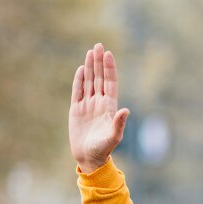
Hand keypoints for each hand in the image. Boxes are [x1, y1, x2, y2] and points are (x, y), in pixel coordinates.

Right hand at [69, 42, 129, 172]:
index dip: (109, 69)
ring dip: (90, 67)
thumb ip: (119, 124)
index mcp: (109, 107)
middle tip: (99, 45)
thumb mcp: (113, 137)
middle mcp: (99, 103)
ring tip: (91, 51)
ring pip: (89, 82)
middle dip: (99, 62)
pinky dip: (79, 80)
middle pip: (99, 78)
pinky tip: (81, 69)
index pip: (110, 83)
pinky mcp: (76, 110)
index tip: (108, 54)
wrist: (89, 158)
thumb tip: (126, 110)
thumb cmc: (103, 150)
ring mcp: (88, 105)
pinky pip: (77, 91)